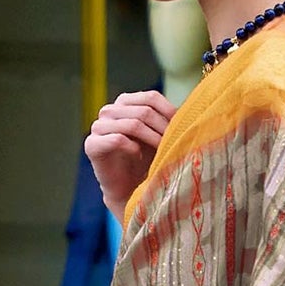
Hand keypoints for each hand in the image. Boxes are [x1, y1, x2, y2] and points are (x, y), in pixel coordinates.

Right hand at [84, 90, 174, 221]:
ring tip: (160, 151)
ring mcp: (98, 126)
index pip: (151, 98)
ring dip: (151, 139)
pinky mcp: (92, 145)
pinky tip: (138, 156)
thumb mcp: (159, 135)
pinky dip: (133, 148)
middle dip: (162, 129)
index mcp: (125, 102)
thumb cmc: (146, 160)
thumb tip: (193, 108)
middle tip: (173, 144)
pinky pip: (117, 139)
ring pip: (132, 124)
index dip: (169, 112)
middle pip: (143, 111)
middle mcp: (109, 110)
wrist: (128, 188)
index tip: (181, 129)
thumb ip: (167, 120)